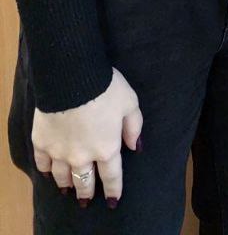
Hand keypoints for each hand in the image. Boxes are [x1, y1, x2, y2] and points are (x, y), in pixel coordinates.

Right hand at [32, 68, 141, 208]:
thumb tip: (135, 147)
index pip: (111, 176)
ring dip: (67, 185)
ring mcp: (60, 152)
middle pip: (85, 182)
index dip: (113, 190)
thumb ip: (133, 126)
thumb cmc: (106, 88)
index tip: (112, 200)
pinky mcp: (41, 143)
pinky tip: (48, 173)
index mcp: (106, 148)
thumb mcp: (130, 103)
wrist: (72, 77)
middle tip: (87, 199)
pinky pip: (42, 164)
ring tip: (67, 189)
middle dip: (87, 192)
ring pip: (63, 177)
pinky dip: (46, 171)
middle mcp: (82, 156)